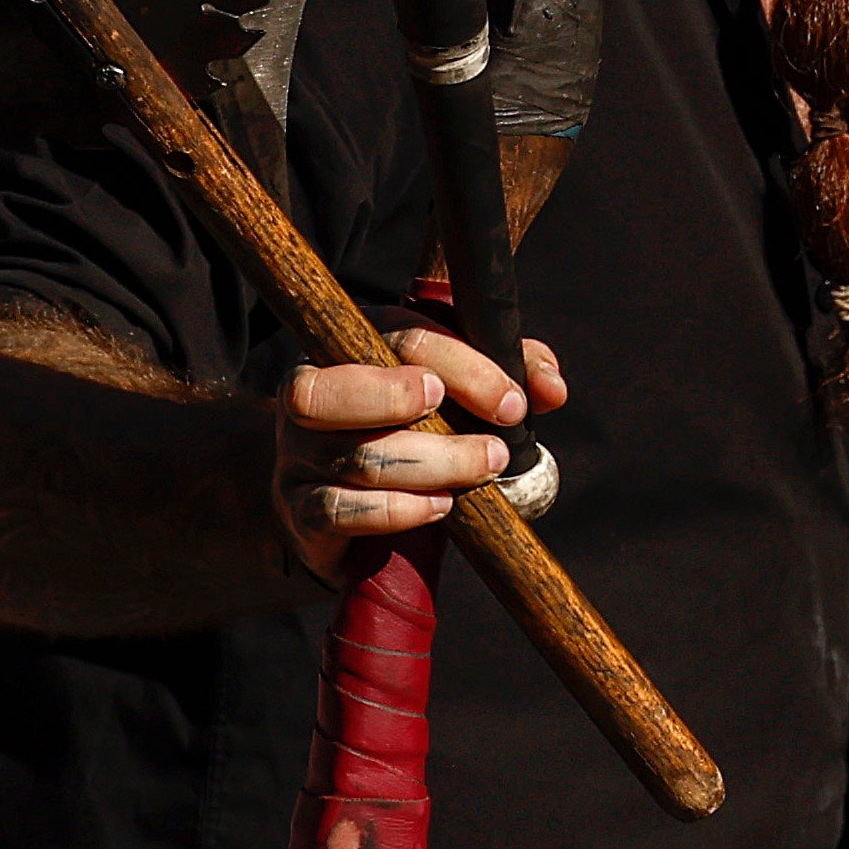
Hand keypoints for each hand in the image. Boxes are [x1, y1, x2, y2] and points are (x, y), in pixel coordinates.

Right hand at [271, 326, 566, 581]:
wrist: (345, 502)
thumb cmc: (412, 429)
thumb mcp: (460, 390)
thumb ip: (509, 373)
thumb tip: (551, 388)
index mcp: (350, 345)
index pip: (401, 338)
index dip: (465, 368)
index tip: (514, 405)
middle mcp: (310, 391)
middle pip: (340, 387)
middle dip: (419, 410)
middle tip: (491, 443)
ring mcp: (296, 452)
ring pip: (358, 456)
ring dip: (435, 467)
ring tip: (482, 473)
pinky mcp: (299, 508)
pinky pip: (339, 510)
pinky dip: (398, 510)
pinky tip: (439, 507)